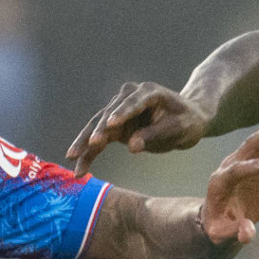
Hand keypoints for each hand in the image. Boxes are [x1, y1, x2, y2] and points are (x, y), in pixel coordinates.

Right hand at [67, 82, 214, 172]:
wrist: (186, 121)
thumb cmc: (186, 122)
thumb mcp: (177, 129)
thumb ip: (154, 135)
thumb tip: (131, 147)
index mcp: (148, 92)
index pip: (131, 103)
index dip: (121, 114)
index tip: (111, 126)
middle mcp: (128, 97)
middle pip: (108, 114)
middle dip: (97, 132)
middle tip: (89, 146)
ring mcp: (118, 110)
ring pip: (97, 127)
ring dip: (84, 143)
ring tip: (72, 159)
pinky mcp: (115, 125)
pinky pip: (99, 139)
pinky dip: (89, 152)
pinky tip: (79, 166)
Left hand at [201, 107, 258, 246]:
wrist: (220, 217)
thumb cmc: (219, 225)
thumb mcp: (223, 233)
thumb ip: (235, 232)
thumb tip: (247, 235)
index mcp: (220, 181)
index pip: (235, 170)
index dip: (250, 168)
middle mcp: (233, 165)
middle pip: (250, 146)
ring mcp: (249, 162)